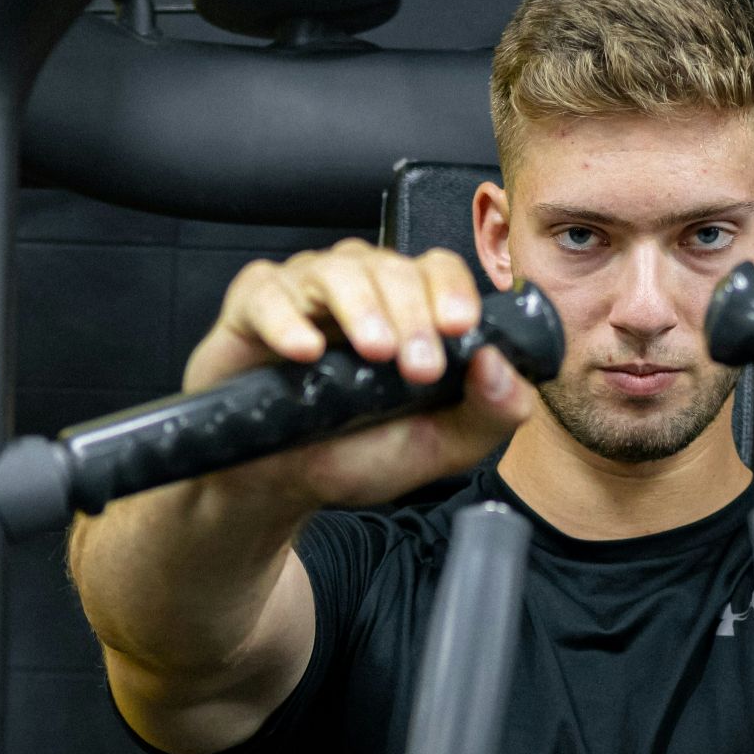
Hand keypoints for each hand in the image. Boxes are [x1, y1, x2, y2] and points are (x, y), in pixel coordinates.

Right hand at [181, 239, 532, 508]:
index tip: (459, 330)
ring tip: (374, 352)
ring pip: (339, 270)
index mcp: (411, 308)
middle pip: (394, 269)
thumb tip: (501, 365)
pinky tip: (304, 351)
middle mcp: (362, 287)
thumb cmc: (358, 453)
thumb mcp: (438, 446)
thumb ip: (488, 413)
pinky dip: (287, 320)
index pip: (439, 270)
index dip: (453, 291)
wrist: (282, 485)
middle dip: (414, 316)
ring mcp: (306, 291)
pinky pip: (268, 294)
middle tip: (418, 368)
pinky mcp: (253, 305)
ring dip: (363, 309)